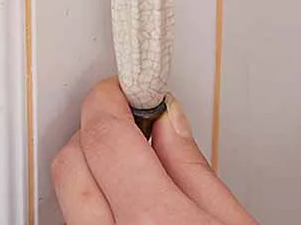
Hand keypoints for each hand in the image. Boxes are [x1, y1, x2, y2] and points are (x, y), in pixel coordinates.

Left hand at [52, 79, 256, 224]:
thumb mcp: (233, 223)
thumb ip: (193, 168)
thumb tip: (168, 120)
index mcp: (153, 221)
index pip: (104, 137)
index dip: (109, 100)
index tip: (123, 88)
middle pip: (71, 165)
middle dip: (96, 130)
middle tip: (133, 122)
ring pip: (68, 197)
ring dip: (93, 170)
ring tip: (133, 166)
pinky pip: (77, 223)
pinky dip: (95, 202)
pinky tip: (125, 201)